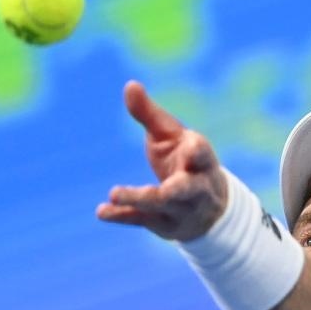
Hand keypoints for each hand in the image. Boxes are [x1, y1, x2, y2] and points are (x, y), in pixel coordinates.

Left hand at [96, 80, 227, 240]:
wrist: (209, 209)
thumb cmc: (184, 160)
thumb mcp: (171, 135)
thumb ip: (150, 114)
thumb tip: (129, 84)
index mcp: (201, 160)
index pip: (202, 155)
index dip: (197, 150)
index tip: (191, 143)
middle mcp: (195, 187)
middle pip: (187, 189)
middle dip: (178, 189)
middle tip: (166, 189)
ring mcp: (180, 209)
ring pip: (161, 206)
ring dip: (139, 199)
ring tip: (114, 192)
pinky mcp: (163, 225)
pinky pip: (141, 220)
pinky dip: (121, 216)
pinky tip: (101, 212)